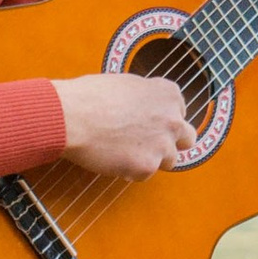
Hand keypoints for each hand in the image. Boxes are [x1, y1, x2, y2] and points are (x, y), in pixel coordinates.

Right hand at [54, 69, 196, 174]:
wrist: (71, 116)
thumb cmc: (90, 96)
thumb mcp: (127, 84)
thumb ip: (146, 98)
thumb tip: (146, 109)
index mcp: (168, 94)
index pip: (180, 111)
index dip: (164, 119)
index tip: (150, 123)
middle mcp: (172, 119)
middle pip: (186, 139)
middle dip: (171, 142)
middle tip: (149, 144)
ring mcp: (162, 144)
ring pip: (168, 160)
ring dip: (150, 158)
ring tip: (123, 151)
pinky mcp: (147, 166)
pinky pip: (144, 174)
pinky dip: (130, 170)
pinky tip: (112, 158)